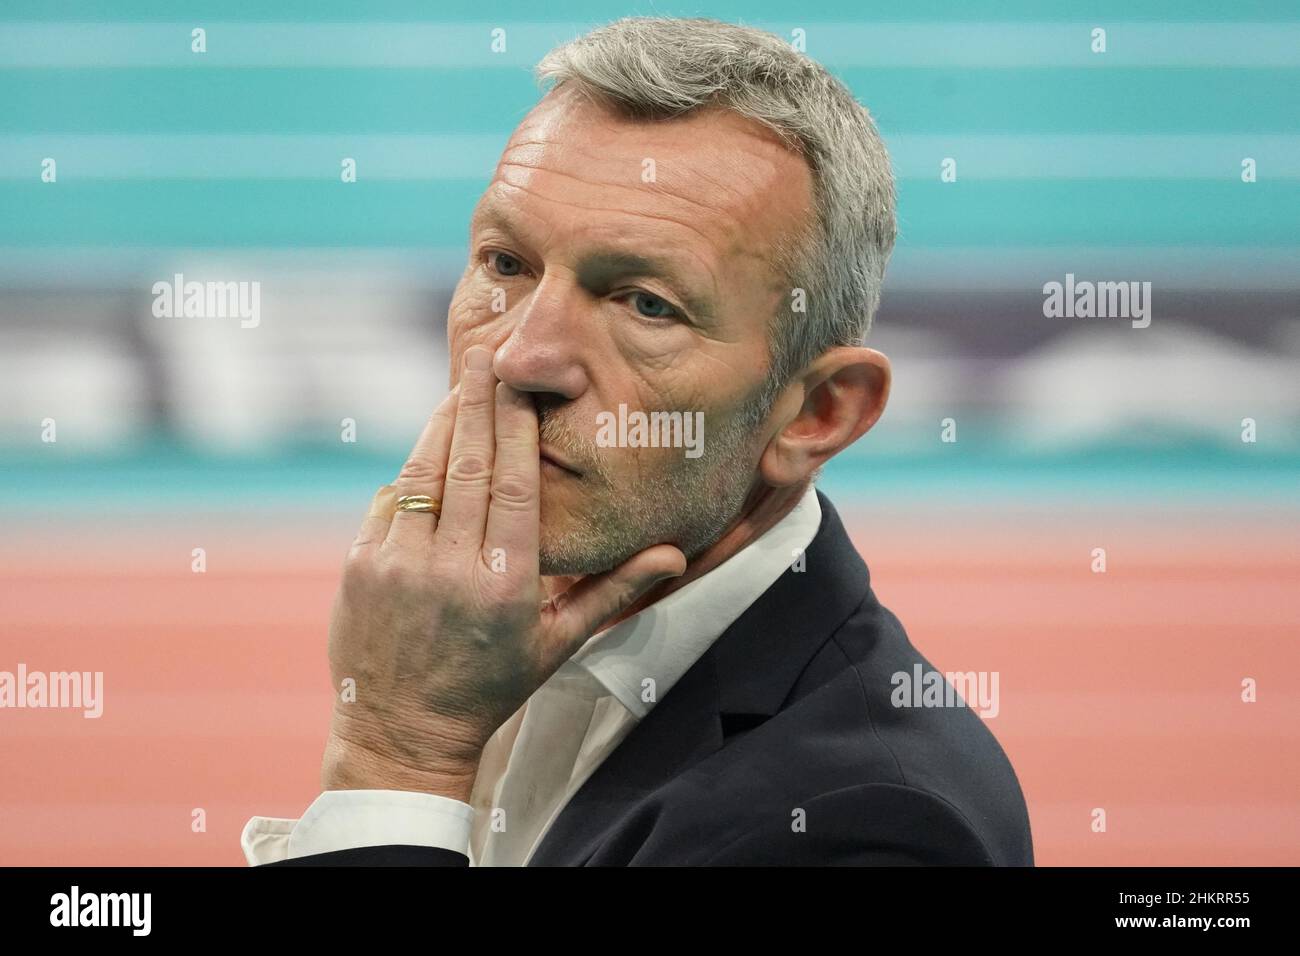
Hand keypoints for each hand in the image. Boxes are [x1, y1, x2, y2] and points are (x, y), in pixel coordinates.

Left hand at [320, 346, 686, 799]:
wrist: (405, 730)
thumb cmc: (492, 684)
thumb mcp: (559, 642)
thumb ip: (613, 589)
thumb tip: (675, 554)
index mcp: (507, 582)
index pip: (512, 482)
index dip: (514, 424)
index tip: (520, 382)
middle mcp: (450, 567)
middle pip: (467, 461)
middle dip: (476, 400)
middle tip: (485, 353)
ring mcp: (399, 564)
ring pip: (424, 472)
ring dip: (441, 424)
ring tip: (461, 386)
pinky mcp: (361, 565)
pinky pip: (390, 500)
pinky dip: (413, 471)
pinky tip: (431, 449)